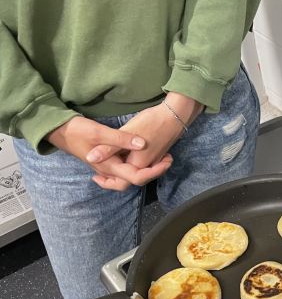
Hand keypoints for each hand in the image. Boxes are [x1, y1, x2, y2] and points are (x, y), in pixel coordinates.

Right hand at [47, 117, 172, 190]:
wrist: (57, 129)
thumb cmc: (77, 130)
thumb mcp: (100, 132)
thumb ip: (121, 139)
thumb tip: (142, 144)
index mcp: (110, 166)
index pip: (137, 177)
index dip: (154, 171)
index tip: (166, 161)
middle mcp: (109, 170)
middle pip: (135, 180)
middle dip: (153, 172)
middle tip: (166, 160)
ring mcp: (106, 166)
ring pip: (130, 175)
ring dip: (145, 169)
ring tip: (160, 158)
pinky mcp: (105, 161)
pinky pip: (123, 168)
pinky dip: (135, 165)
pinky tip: (143, 155)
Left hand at [87, 93, 202, 185]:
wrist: (174, 115)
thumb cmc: (151, 123)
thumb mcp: (126, 134)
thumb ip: (109, 148)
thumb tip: (90, 158)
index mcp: (138, 164)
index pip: (121, 182)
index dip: (108, 183)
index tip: (95, 178)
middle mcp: (147, 166)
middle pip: (128, 179)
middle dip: (114, 178)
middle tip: (99, 174)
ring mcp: (154, 161)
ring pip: (135, 171)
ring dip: (122, 170)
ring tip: (108, 163)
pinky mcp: (157, 154)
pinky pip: (142, 165)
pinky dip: (131, 163)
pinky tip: (124, 155)